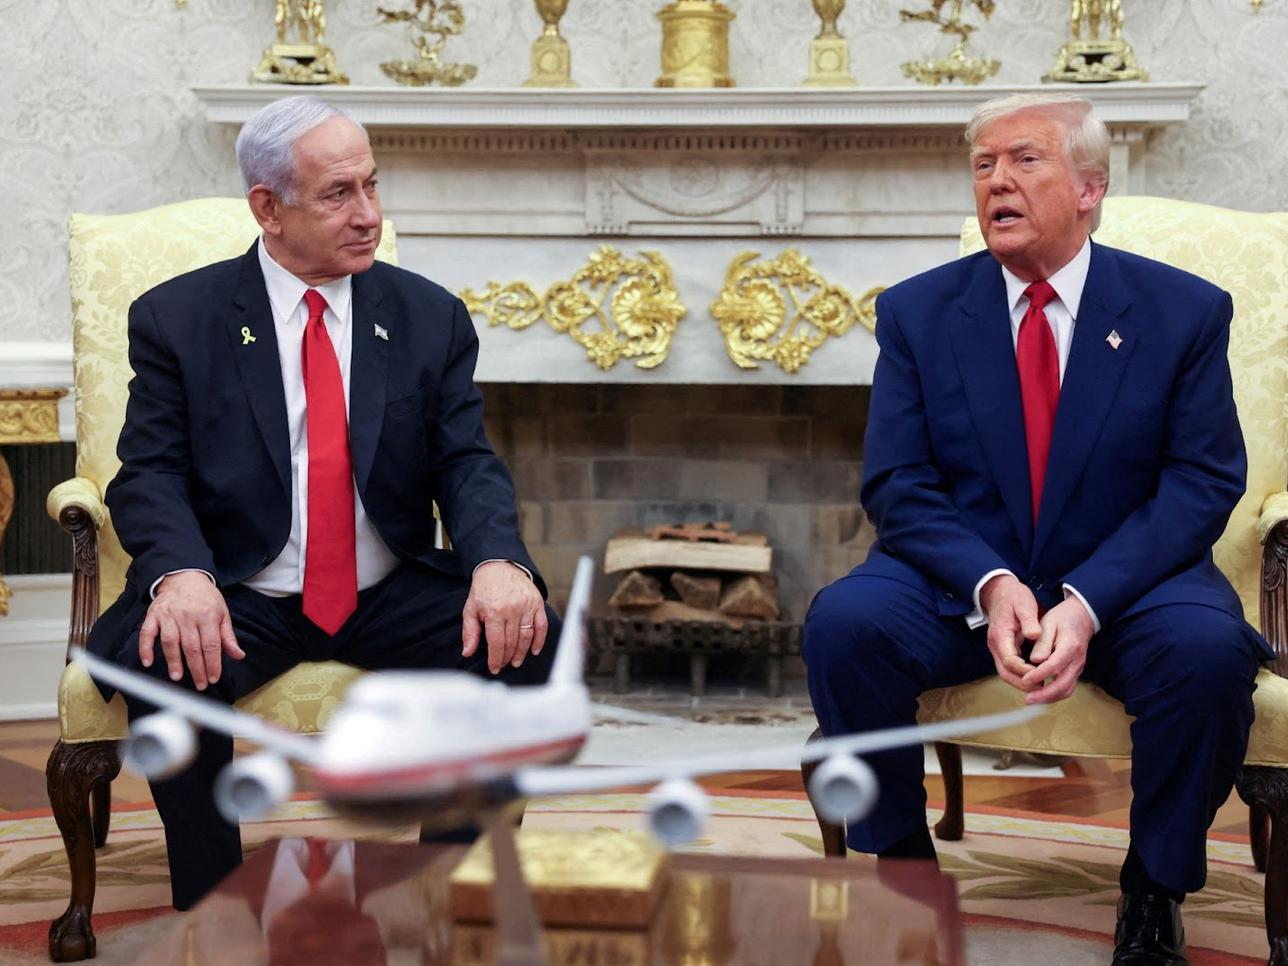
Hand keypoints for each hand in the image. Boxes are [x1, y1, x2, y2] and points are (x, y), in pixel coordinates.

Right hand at [139, 572, 243, 690]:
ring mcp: (169, 615)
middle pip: (192, 646)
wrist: (184, 577)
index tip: (213, 678)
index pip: (211, 644)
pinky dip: (146, 648)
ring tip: (177, 677)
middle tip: (199, 684)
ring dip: (173, 661)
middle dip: (196, 668)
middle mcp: (188, 616)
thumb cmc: (205, 598)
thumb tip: (238, 655)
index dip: (213, 663)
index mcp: (208, 615)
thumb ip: (228, 636)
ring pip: (170, 642)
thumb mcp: (222, 613)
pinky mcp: (153, 615)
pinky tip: (148, 662)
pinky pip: (147, 633)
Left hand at [461, 561, 546, 673]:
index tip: (495, 668)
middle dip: (508, 657)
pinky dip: (540, 640)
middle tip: (505, 664)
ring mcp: (527, 606)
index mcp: (494, 611)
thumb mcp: (470, 608)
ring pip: (527, 636)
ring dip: (522, 652)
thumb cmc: (484, 589)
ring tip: (517, 661)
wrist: (499, 566)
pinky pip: (541, 626)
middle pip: (512, 642)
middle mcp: (512, 609)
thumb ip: (470, 632)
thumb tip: (467, 652)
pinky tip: (534, 650)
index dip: (496, 659)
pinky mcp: (537, 603)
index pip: (497, 643)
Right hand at [980, 573, 1041, 692]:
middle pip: (1005, 672)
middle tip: (1042, 689)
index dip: (1025, 671)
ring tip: (1042, 686)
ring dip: (1022, 681)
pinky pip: (1009, 667)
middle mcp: (995, 644)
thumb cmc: (1013, 596)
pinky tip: (1036, 675)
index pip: (1009, 660)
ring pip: (1005, 672)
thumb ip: (1029, 621)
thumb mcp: (1024, 604)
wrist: (999, 591)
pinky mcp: (1002, 648)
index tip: (1041, 675)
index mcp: (1000, 634)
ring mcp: (997, 647)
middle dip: (1023, 683)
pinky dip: (1021, 674)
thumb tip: (1035, 635)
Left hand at [1019, 596, 1094, 704]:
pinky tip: (1039, 695)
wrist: (1081, 618)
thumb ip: (1043, 642)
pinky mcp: (1075, 671)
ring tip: (1031, 700)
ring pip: (1066, 690)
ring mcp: (1078, 668)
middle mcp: (1077, 661)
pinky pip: (1066, 687)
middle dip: (1045, 695)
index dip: (1039, 675)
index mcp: (1070, 647)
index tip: (1024, 679)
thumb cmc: (1062, 619)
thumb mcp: (1049, 623)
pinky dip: (1054, 694)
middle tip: (1027, 700)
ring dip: (1049, 698)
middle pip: (1064, 685)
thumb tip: (1035, 660)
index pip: (1055, 666)